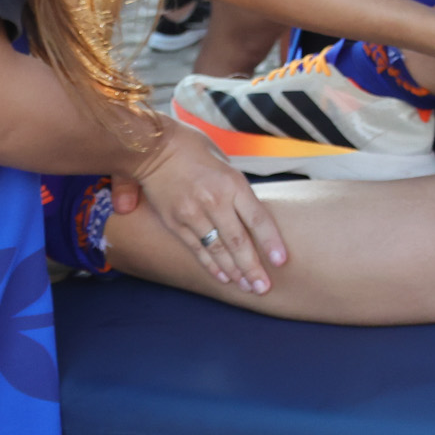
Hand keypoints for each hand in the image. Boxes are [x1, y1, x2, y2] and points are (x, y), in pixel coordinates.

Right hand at [124, 114, 288, 293]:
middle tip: (264, 288)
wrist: (152, 147)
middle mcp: (214, 201)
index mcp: (232, 183)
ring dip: (234, 272)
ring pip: (218, 250)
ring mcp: (193, 214)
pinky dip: (211, 265)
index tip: (281, 262)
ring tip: (248, 287)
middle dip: (253, 268)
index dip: (270, 243)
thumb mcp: (224, 161)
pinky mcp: (175, 222)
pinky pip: (197, 249)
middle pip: (238, 241)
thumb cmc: (193, 148)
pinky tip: (224, 278)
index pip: (257, 219)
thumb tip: (250, 214)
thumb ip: (236, 189)